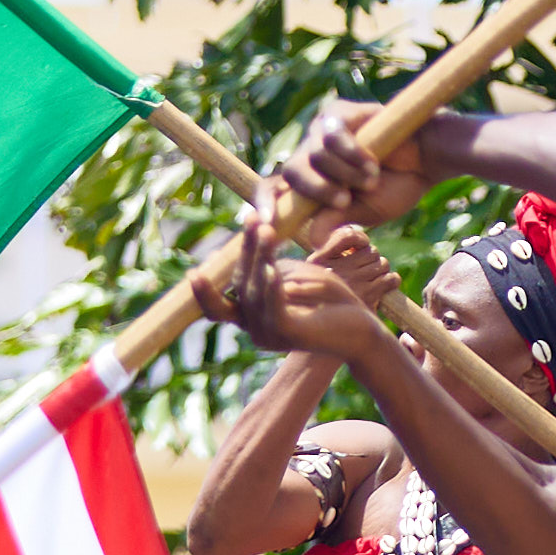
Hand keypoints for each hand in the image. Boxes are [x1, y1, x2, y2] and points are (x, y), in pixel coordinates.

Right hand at [207, 247, 392, 360]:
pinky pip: (274, 308)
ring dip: (259, 258)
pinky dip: (271, 287)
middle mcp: (256, 331)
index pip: (221, 306)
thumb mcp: (298, 277)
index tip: (192, 275)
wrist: (362, 330)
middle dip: (246, 251)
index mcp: (254, 318)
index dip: (205, 293)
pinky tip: (271, 268)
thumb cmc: (331, 301)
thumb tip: (258, 244)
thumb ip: (273, 266)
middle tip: (252, 219)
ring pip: (255, 293)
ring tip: (265, 230)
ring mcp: (271, 336)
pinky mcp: (290, 335)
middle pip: (240, 287)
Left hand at [271, 105, 434, 228]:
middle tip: (344, 200)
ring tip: (372, 179)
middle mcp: (310, 155)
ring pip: (313, 154)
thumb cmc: (396, 186)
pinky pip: (332, 133)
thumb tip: (311, 240)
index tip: (267, 224)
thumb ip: (335, 219)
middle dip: (316, 190)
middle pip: (291, 171)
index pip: (272, 189)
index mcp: (310, 182)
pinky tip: (372, 162)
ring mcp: (322, 131)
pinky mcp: (339, 113)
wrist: (429, 160)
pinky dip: (351, 153)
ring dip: (345, 173)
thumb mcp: (363, 211)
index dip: (264, 205)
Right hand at [315, 229, 405, 310]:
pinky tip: (385, 286)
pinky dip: (392, 281)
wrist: (322, 328)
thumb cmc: (321, 299)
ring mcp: (353, 282)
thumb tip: (355, 232)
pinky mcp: (368, 296)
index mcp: (320, 260)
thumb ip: (331, 249)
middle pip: (371, 251)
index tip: (357, 248)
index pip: (349, 236)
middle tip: (365, 271)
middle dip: (371, 259)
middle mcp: (336, 269)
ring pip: (382, 263)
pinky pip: (390, 279)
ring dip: (381, 271)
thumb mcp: (315, 272)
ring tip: (372, 281)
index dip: (359, 239)